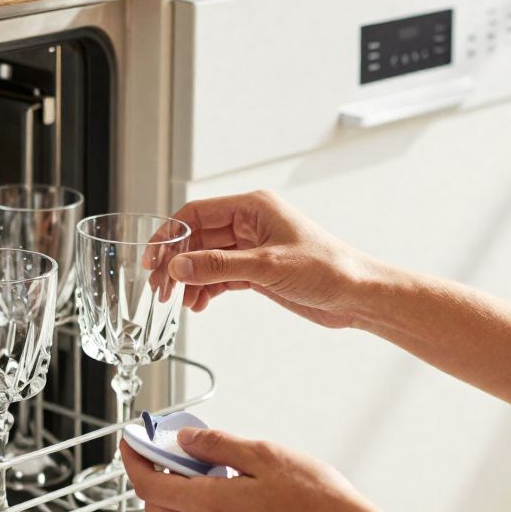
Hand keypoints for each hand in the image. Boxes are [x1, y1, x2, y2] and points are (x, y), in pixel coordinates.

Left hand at [120, 426, 377, 511]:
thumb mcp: (263, 455)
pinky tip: (222, 485)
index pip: (150, 484)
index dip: (134, 461)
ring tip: (197, 462)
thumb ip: (217, 445)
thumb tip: (186, 440)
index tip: (132, 442)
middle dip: (150, 476)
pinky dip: (198, 506)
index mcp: (211, 505)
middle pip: (158, 506)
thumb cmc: (316, 499)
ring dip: (175, 492)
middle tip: (161, 449)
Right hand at [166, 190, 375, 328]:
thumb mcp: (268, 267)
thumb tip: (179, 266)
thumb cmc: (327, 269)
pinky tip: (199, 304)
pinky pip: (221, 276)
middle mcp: (250, 223)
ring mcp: (253, 248)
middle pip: (197, 238)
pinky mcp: (258, 271)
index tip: (153, 259)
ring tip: (179, 302)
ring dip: (190, 279)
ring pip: (207, 259)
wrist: (357, 294)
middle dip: (177, 262)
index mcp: (253, 207)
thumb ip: (219, 266)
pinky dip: (206, 289)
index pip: (196, 213)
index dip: (170, 234)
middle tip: (161, 288)